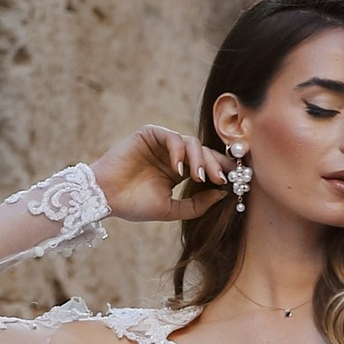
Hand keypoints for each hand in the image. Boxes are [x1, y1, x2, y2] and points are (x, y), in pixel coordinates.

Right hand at [94, 125, 231, 221]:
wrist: (105, 198)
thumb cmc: (134, 205)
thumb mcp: (172, 209)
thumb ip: (198, 204)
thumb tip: (224, 194)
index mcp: (180, 171)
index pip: (207, 165)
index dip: (223, 171)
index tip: (237, 181)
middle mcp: (173, 155)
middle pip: (203, 153)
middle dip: (215, 165)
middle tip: (221, 179)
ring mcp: (161, 144)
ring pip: (191, 143)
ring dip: (199, 158)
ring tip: (199, 176)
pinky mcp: (149, 134)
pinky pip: (172, 137)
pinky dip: (179, 151)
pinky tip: (179, 168)